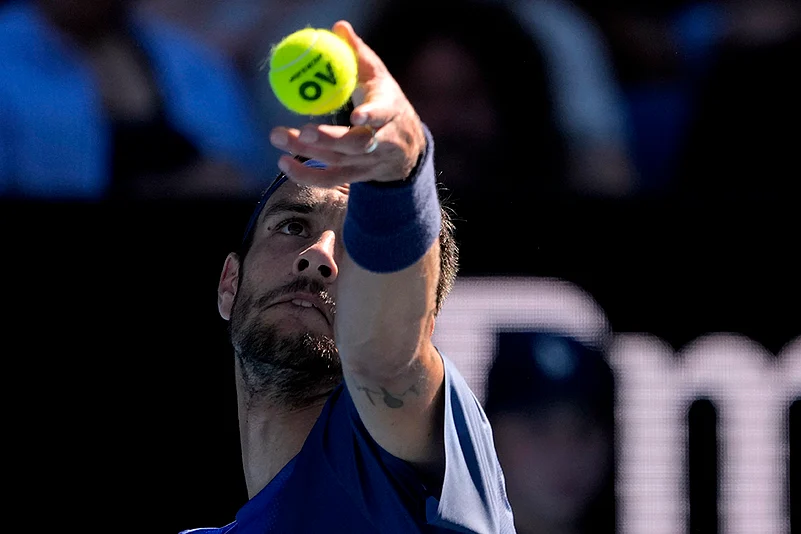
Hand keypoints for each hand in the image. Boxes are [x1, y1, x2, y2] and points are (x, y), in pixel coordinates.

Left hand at [268, 20, 425, 186]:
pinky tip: (283, 163)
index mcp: (391, 111)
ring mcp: (369, 161)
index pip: (384, 115)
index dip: (371, 116)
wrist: (407, 146)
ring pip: (339, 159)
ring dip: (307, 151)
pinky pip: (330, 179)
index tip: (355, 114)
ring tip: (278, 135)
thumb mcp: (378, 77)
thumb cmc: (385, 102)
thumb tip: (339, 27)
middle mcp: (383, 140)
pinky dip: (306, 175)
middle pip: (358, 144)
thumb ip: (358, 53)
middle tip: (302, 130)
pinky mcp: (356, 175)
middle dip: (329, 138)